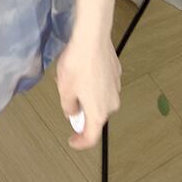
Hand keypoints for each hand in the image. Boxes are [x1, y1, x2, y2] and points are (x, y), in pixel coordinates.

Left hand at [55, 32, 121, 148]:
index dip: (80, 142)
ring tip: (71, 78)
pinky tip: (82, 69)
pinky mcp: (116, 73)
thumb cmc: (77, 65)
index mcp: (99, 112)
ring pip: (99, 98)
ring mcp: (116, 87)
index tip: (73, 141)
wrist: (92, 39)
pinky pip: (103, 84)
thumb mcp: (65, 90)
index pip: (91, 136)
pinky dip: (92, 83)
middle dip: (80, 109)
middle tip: (66, 96)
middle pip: (95, 115)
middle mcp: (111, 103)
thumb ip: (68, 107)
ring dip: (86, 94)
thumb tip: (73, 112)